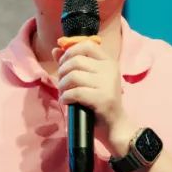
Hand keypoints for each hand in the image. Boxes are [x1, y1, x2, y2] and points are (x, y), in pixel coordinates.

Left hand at [53, 40, 136, 156]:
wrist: (116, 126)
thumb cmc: (100, 102)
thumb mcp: (89, 80)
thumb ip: (73, 64)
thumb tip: (55, 50)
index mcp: (108, 62)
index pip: (86, 45)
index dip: (70, 52)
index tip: (64, 64)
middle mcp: (110, 69)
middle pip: (75, 60)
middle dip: (62, 72)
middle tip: (62, 84)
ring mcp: (107, 83)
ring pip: (73, 75)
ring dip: (62, 86)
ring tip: (64, 94)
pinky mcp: (102, 98)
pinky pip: (75, 92)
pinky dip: (65, 97)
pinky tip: (66, 102)